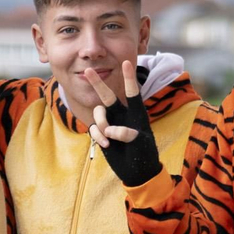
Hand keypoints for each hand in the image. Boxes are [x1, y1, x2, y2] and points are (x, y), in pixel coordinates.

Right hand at [84, 60, 161, 186]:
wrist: (137, 171)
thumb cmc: (145, 155)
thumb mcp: (142, 144)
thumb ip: (128, 134)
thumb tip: (111, 130)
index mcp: (136, 113)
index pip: (132, 93)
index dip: (129, 78)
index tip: (126, 62)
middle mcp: (122, 115)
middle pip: (107, 95)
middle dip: (97, 83)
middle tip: (89, 70)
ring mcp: (110, 123)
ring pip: (98, 113)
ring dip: (101, 124)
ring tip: (108, 138)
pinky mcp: (102, 133)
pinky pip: (94, 128)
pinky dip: (98, 135)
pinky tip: (106, 145)